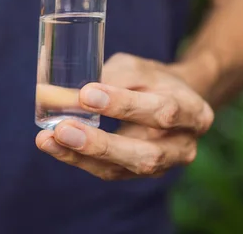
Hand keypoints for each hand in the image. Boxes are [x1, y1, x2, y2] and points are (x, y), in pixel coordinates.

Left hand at [35, 53, 213, 179]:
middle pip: (145, 154)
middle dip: (101, 143)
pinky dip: (76, 158)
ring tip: (48, 139)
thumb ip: (114, 78)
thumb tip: (72, 93)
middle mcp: (183, 146)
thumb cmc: (152, 79)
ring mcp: (161, 167)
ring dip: (81, 155)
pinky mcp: (136, 174)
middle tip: (64, 128)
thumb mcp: (139, 68)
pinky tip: (52, 144)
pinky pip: (105, 171)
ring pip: (121, 168)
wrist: (170, 101)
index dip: (123, 105)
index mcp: (194, 113)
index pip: (162, 112)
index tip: (86, 94)